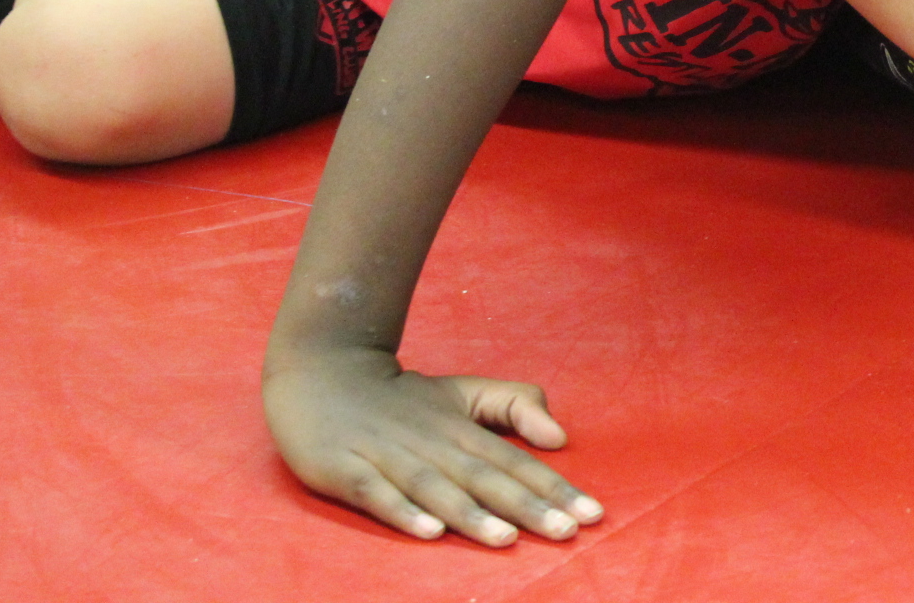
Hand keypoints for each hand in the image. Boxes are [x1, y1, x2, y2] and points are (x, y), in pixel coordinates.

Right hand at [263, 346, 601, 544]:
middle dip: (527, 506)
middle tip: (567, 532)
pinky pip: (378, 494)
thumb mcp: (463, 393)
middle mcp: (432, 443)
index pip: (516, 461)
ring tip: (506, 538)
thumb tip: (559, 436)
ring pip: (436, 488)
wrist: (321, 374)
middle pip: (485, 478)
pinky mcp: (346, 469)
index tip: (592, 513)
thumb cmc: (401, 398)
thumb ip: (514, 405)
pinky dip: (403, 513)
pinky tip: (428, 533)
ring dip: (471, 514)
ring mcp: (388, 456)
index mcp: (462, 428)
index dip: (554, 487)